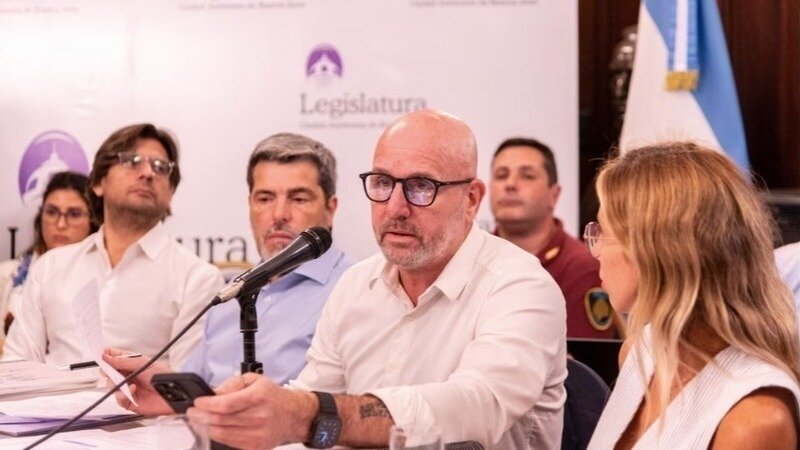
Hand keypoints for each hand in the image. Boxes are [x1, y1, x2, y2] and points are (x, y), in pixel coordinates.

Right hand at [101, 347, 172, 415]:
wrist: (174, 394)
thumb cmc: (164, 376)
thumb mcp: (143, 364)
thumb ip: (123, 361)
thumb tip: (105, 356)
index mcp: (133, 363)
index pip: (116, 357)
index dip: (108, 355)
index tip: (101, 354)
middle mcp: (129, 376)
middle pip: (110, 372)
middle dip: (108, 371)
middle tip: (108, 370)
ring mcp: (128, 389)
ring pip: (111, 386)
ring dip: (116, 383)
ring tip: (125, 381)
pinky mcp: (130, 402)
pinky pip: (119, 399)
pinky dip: (123, 394)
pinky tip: (132, 390)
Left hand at [188, 372, 316, 449]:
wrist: (294, 416)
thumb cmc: (273, 397)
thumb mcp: (255, 380)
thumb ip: (233, 384)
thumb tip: (214, 393)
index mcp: (259, 397)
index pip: (226, 404)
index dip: (208, 405)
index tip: (197, 402)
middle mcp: (259, 416)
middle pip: (221, 420)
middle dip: (201, 417)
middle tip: (192, 413)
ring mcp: (258, 434)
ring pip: (222, 434)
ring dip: (206, 428)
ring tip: (199, 421)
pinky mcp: (256, 447)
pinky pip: (230, 443)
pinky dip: (219, 436)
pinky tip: (214, 429)